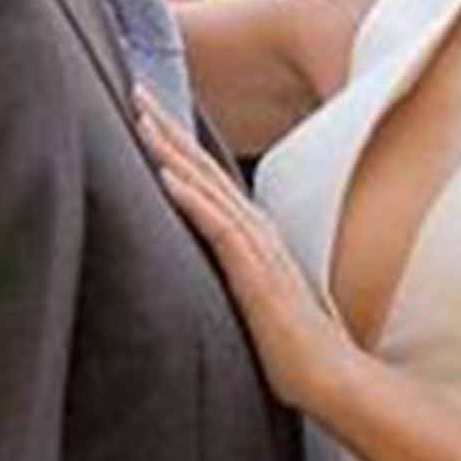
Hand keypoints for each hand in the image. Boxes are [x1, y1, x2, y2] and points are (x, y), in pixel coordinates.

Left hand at [135, 85, 360, 411]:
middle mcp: (254, 231)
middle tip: (133, 86)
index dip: (176, 140)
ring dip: (173, 152)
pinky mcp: (255, 275)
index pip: (207, 177)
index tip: (146, 108)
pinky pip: (218, 229)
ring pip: (208, 188)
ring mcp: (257, 250)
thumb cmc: (289, 345)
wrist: (328, 375)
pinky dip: (191, 200)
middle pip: (203, 168)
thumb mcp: (250, 296)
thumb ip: (230, 271)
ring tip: (142, 119)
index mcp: (251, 233)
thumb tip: (200, 264)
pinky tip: (166, 177)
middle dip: (167, 127)